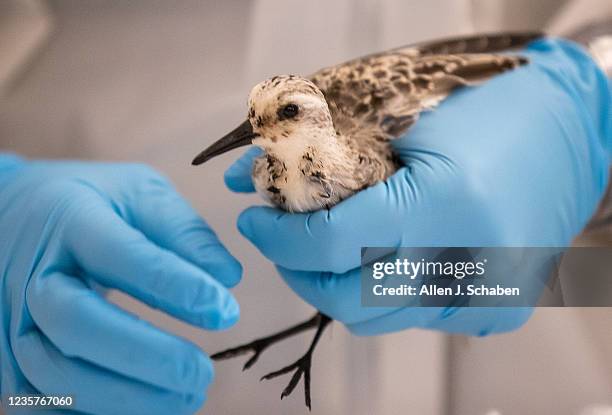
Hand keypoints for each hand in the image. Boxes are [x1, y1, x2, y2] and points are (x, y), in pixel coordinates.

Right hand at [0, 156, 241, 413]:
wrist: (12, 216)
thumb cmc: (91, 204)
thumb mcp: (139, 194)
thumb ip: (185, 233)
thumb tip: (229, 278)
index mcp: (72, 219)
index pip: (122, 256)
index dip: (175, 287)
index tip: (224, 311)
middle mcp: (33, 273)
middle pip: (77, 323)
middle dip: (146, 356)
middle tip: (202, 372)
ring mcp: (12, 320)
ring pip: (56, 375)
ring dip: (125, 397)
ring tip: (186, 397)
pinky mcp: (8, 357)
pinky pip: (42, 402)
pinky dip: (92, 413)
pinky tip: (144, 409)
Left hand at [224, 39, 610, 335]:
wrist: (570, 130)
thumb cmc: (488, 110)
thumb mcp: (401, 120)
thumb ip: (319, 154)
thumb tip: (241, 175)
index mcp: (445, 205)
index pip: (331, 244)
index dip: (278, 237)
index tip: (254, 219)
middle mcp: (467, 264)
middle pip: (346, 301)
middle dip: (299, 273)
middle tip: (283, 240)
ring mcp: (483, 298)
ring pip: (376, 318)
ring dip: (339, 284)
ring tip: (331, 246)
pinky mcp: (494, 313)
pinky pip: (414, 316)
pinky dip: (385, 291)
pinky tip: (388, 255)